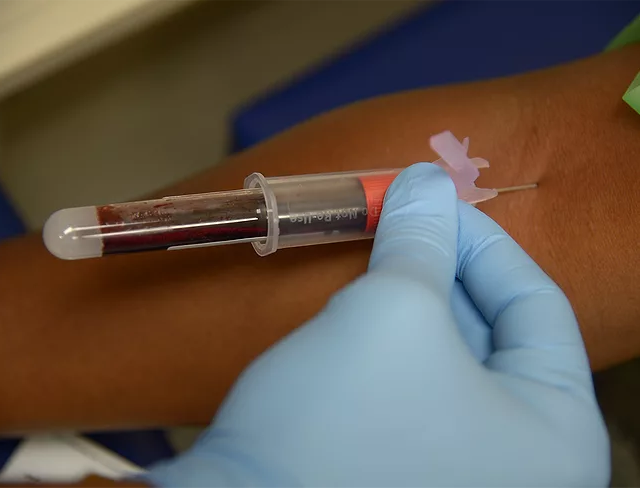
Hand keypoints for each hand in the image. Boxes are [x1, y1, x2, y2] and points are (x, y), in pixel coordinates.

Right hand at [148, 164, 608, 487]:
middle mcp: (521, 457)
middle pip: (493, 329)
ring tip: (378, 255)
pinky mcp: (411, 462)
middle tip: (400, 217)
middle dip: (443, 265)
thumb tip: (428, 179)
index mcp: (554, 433)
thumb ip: (421, 239)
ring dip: (415, 296)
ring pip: (451, 353)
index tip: (433, 197)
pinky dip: (395, 336)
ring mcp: (463, 465)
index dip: (482, 239)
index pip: (536, 305)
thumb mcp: (392, 312)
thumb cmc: (339, 419)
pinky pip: (419, 380)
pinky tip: (364, 306)